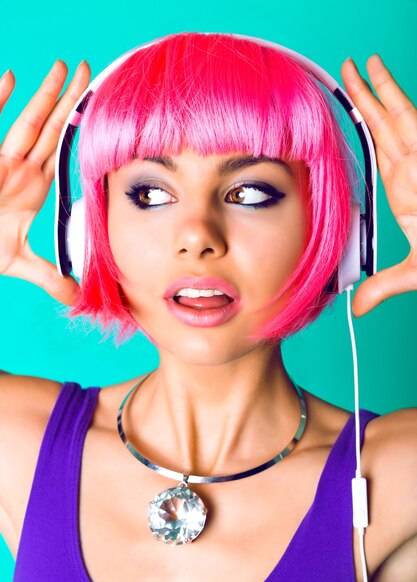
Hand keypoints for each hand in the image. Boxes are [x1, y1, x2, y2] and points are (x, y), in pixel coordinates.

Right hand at [0, 59, 90, 305]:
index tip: (102, 111)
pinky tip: (9, 77)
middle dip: (69, 101)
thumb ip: (47, 276)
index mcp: (33, 185)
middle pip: (50, 128)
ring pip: (24, 122)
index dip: (80, 130)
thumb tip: (75, 297)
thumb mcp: (17, 261)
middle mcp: (18, 168)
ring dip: (42, 96)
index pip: (62, 151)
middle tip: (92, 72)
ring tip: (63, 68)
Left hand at [341, 54, 416, 316]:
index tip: (342, 113)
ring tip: (357, 65)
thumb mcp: (414, 271)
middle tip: (344, 71)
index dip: (361, 129)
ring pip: (397, 112)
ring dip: (377, 87)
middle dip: (364, 97)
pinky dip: (396, 94)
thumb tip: (356, 307)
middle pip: (383, 124)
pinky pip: (413, 115)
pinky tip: (378, 71)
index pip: (378, 151)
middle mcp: (415, 167)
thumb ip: (383, 285)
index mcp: (406, 189)